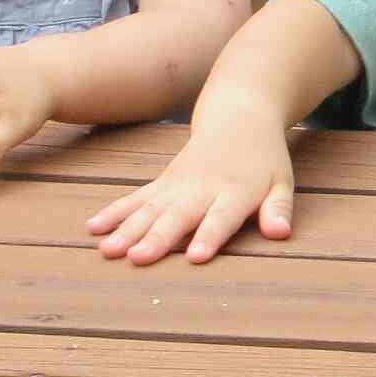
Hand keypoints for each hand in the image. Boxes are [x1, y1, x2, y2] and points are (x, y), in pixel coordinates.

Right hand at [86, 91, 295, 263]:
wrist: (238, 118)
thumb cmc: (264, 160)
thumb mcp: (281, 182)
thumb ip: (279, 209)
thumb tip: (281, 232)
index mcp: (236, 191)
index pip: (222, 218)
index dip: (209, 236)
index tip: (195, 257)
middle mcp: (202, 188)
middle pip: (178, 216)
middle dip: (157, 238)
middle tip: (137, 258)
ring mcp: (178, 184)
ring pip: (149, 209)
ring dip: (126, 230)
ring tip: (108, 250)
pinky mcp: (162, 182)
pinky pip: (135, 198)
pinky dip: (114, 212)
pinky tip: (94, 228)